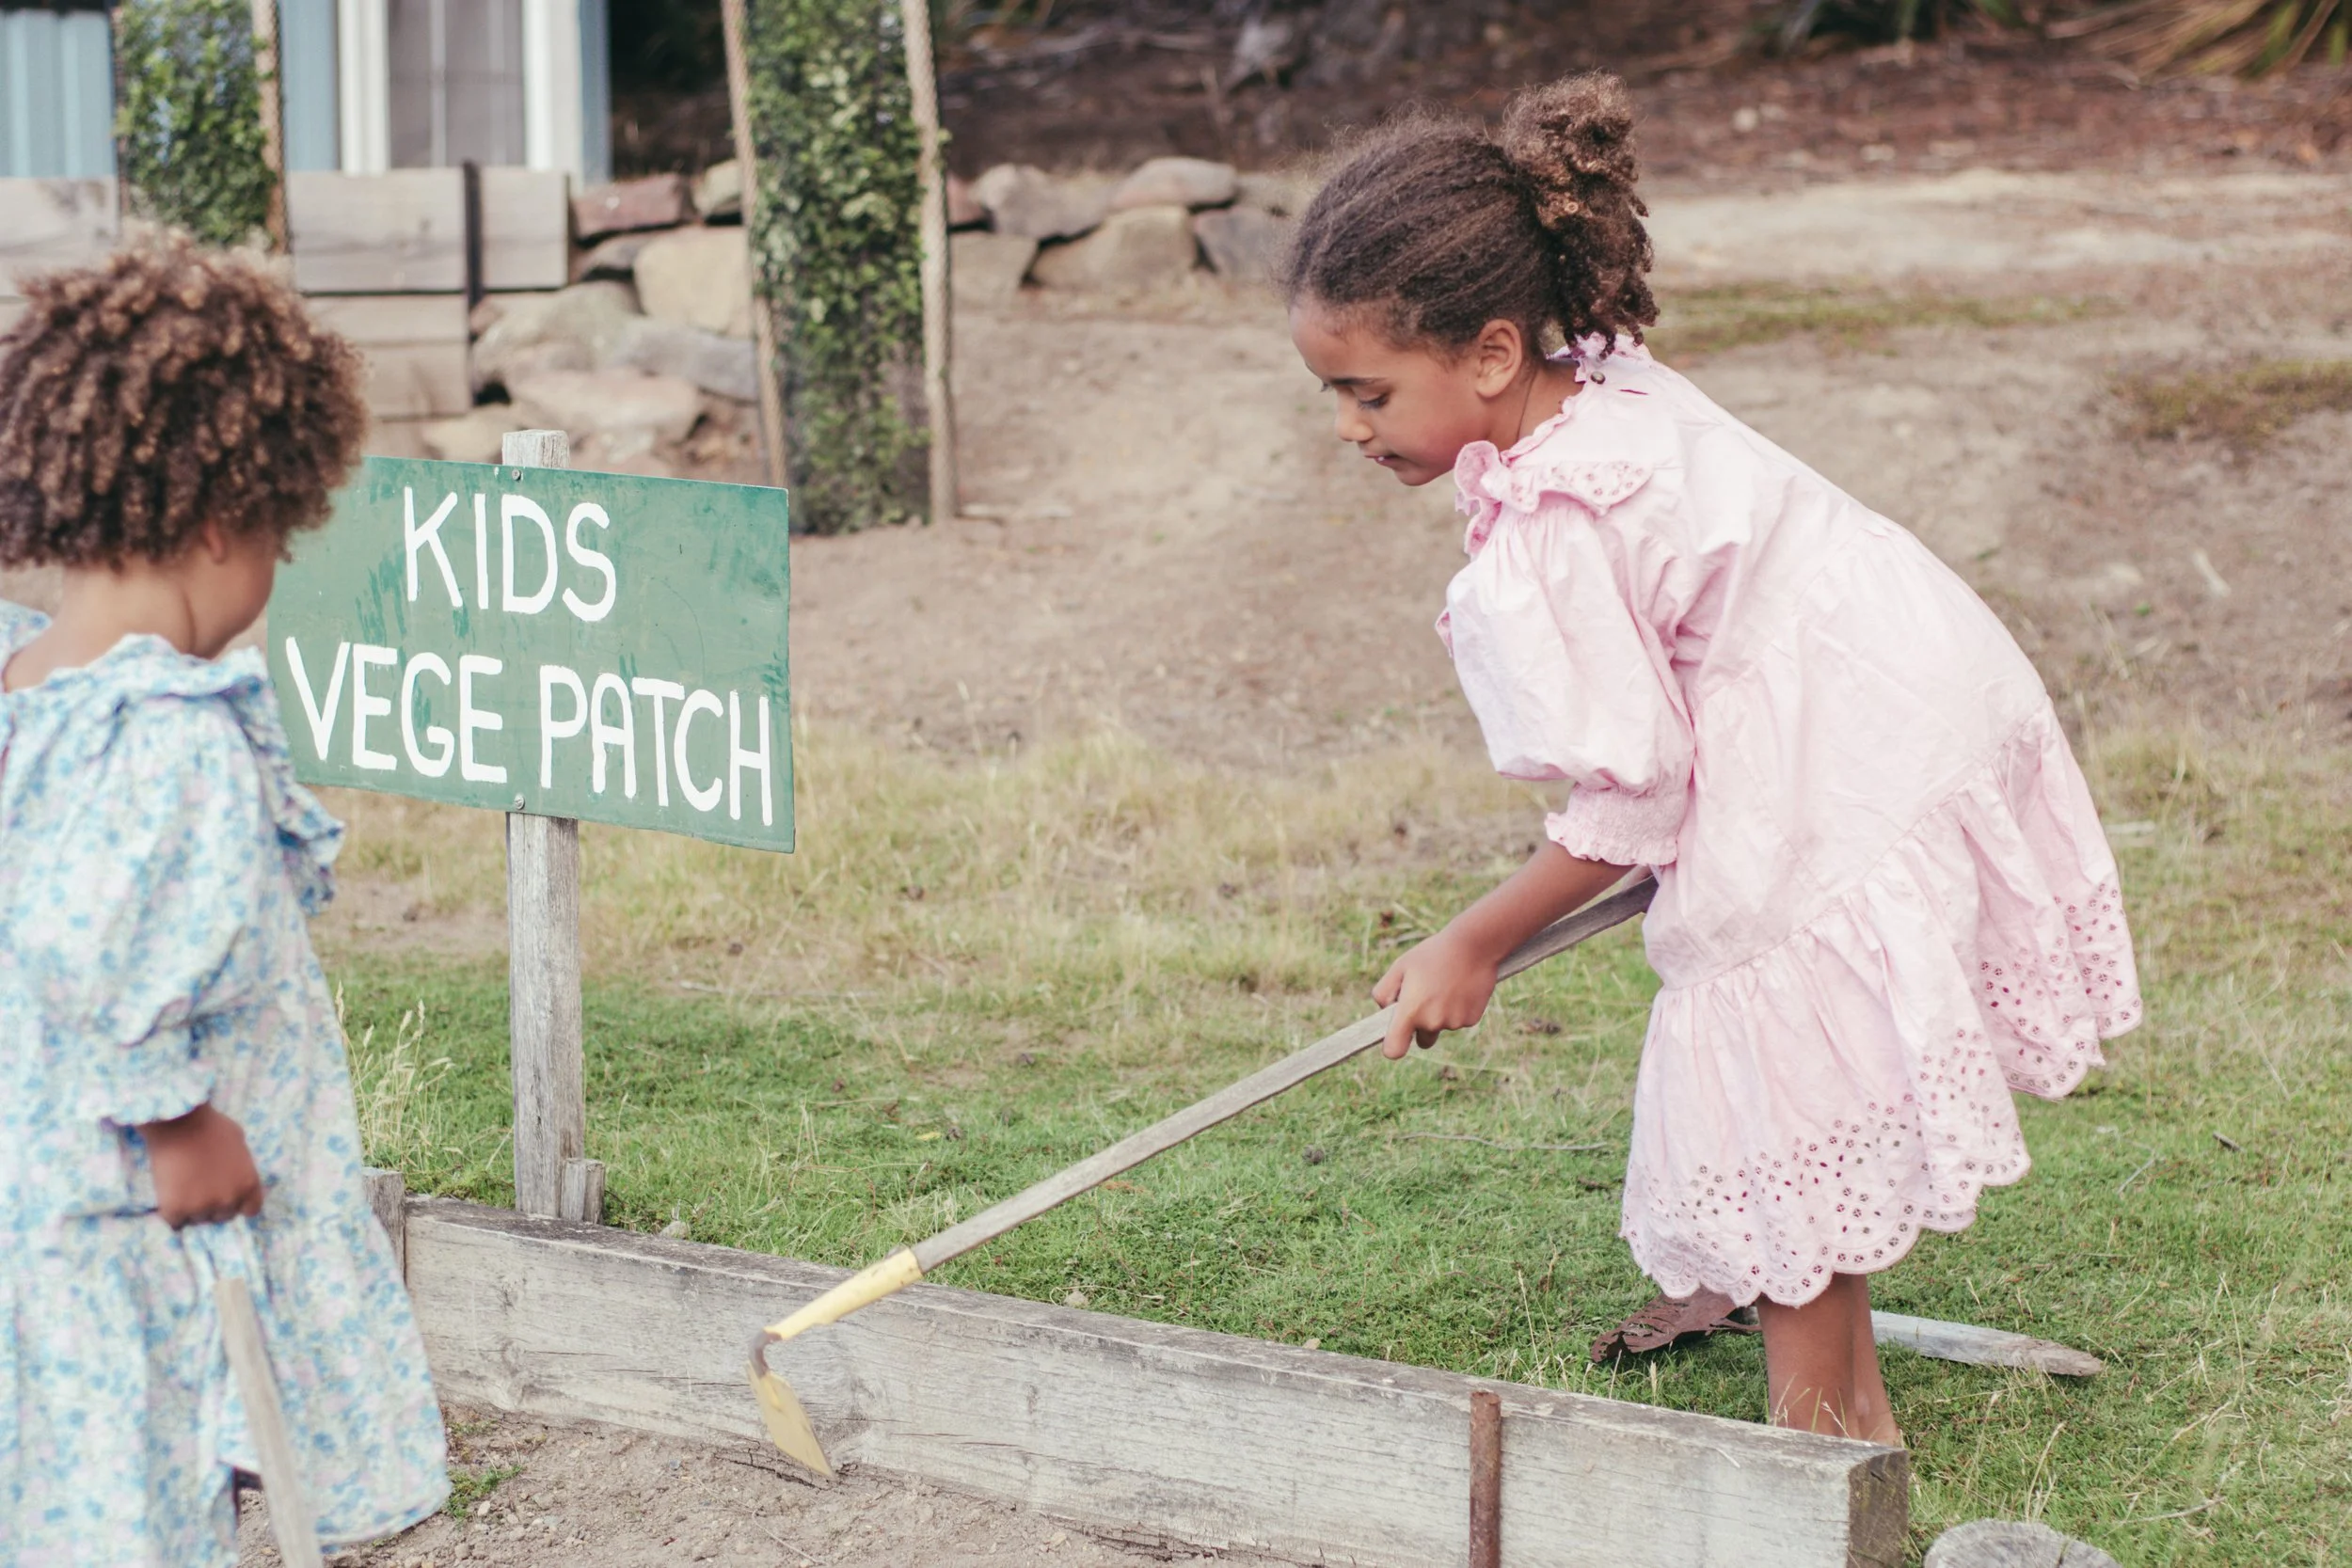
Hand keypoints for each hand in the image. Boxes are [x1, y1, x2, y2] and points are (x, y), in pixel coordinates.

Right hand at [139, 1104, 263, 1227]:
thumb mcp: (239, 1143)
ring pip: (198, 1219)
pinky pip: (175, 1221)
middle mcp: (229, 1200)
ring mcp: (203, 1207)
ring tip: (182, 1189)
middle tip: (199, 1189)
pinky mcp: (176, 1210)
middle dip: (213, 1205)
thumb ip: (240, 1165)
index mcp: (248, 1184)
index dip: (238, 1204)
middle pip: (223, 1215)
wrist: (179, 1124)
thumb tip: (235, 1174)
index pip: (250, 1209)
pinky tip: (169, 1197)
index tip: (227, 1197)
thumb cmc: (211, 1126)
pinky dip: (171, 1213)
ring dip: (191, 1209)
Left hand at [1373, 925, 1503, 1059]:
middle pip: (1423, 1039)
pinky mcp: (1472, 1019)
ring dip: (1442, 1013)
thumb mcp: (1400, 966)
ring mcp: (1454, 1023)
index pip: (1394, 1050)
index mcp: (1410, 1012)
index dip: (1393, 1046)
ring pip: (1442, 1027)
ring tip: (1446, 984)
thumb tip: (1386, 1011)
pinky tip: (1461, 987)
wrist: (1474, 945)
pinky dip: (1458, 1009)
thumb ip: (1384, 992)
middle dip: (1422, 1026)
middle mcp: (1432, 1022)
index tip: (1396, 1036)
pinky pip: (1459, 1020)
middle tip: (1426, 997)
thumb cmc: (1432, 954)